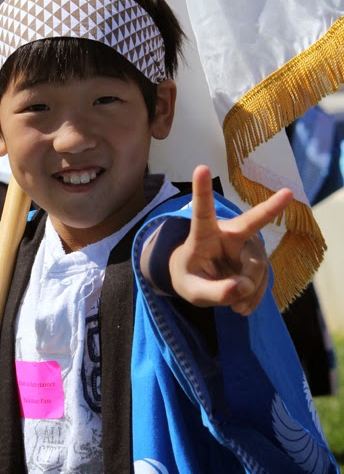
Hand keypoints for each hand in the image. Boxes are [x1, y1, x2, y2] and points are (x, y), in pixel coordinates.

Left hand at [168, 165, 292, 315]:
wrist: (199, 280)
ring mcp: (245, 245)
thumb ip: (214, 292)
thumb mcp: (193, 291)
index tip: (201, 168)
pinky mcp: (257, 258)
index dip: (202, 191)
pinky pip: (263, 279)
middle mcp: (227, 234)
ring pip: (258, 266)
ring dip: (250, 290)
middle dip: (268, 211)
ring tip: (235, 306)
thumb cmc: (190, 278)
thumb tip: (242, 288)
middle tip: (282, 203)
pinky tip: (242, 306)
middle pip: (250, 225)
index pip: (202, 212)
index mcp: (203, 235)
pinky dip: (254, 297)